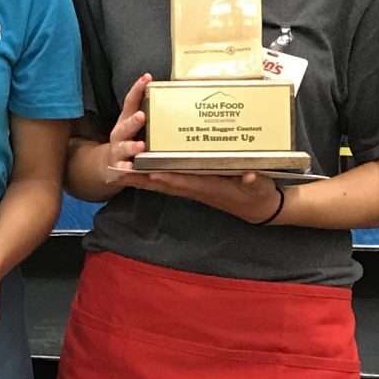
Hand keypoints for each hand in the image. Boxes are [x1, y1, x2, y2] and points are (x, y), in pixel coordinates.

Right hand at [100, 74, 151, 184]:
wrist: (108, 164)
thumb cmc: (129, 141)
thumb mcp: (136, 126)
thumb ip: (151, 114)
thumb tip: (175, 97)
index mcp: (126, 120)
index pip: (131, 102)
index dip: (137, 89)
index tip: (147, 78)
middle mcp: (120, 134)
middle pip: (125, 125)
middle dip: (133, 121)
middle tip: (142, 116)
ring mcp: (118, 151)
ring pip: (124, 148)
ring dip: (132, 146)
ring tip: (140, 146)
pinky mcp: (118, 168)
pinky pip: (123, 170)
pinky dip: (128, 170)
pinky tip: (132, 169)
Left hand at [134, 169, 285, 219]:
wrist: (260, 209)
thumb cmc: (260, 196)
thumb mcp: (260, 187)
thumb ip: (255, 182)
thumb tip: (250, 176)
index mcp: (209, 187)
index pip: (182, 181)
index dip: (163, 176)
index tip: (146, 171)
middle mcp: (196, 189)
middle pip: (163, 183)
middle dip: (141, 177)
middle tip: (117, 170)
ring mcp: (194, 188)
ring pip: (162, 183)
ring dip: (141, 178)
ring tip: (119, 170)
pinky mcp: (195, 186)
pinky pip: (170, 182)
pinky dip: (153, 177)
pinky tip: (140, 171)